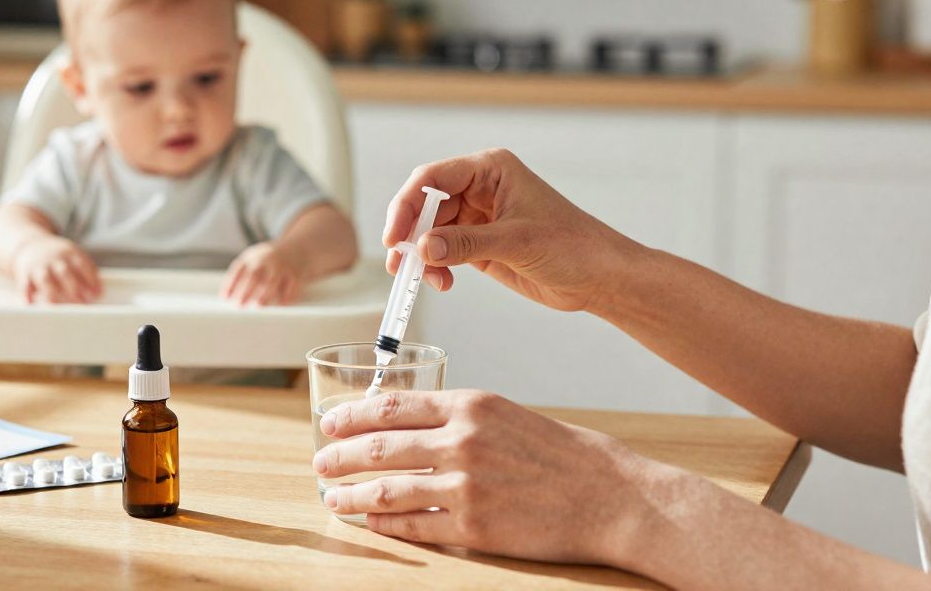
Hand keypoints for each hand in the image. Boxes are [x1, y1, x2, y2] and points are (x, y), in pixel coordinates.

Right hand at [11, 236, 100, 303]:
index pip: (82, 265)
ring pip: (46, 279)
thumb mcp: (74, 256)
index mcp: (70, 253)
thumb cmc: (60, 258)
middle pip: (65, 272)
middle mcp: (54, 259)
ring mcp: (40, 266)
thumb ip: (87, 272)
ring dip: (52, 292)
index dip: (91, 279)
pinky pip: (26, 284)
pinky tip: (31, 304)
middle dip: (74, 288)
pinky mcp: (26, 274)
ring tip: (57, 306)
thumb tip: (99, 293)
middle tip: (82, 302)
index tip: (98, 294)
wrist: (31, 245)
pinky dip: (27, 295)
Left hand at [221, 242, 305, 306]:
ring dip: (265, 294)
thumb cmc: (269, 259)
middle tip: (239, 305)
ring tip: (258, 305)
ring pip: (273, 280)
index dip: (230, 284)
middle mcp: (267, 260)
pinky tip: (281, 304)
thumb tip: (225, 296)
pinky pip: (292, 284)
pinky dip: (287, 295)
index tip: (225, 298)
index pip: (238, 270)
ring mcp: (282, 266)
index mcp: (252, 256)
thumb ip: (240, 273)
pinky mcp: (296, 273)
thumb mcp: (253, 258)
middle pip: (255, 275)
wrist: (298, 247)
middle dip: (246, 290)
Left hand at [313, 390, 659, 565]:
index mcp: (471, 404)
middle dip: (338, 455)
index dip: (350, 415)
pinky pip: (414, 525)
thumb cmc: (563, 454)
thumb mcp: (507, 414)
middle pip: (378, 445)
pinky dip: (384, 524)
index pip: (391, 405)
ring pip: (387, 488)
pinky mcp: (475, 526)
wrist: (612, 495)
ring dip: (351, 493)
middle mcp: (464, 439)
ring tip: (332, 497)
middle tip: (319, 463)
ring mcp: (467, 484)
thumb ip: (459, 416)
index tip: (328, 422)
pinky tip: (370, 522)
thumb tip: (409, 424)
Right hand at [384, 148, 636, 311]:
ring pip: (429, 231)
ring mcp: (477, 217)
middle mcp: (479, 188)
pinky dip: (435, 267)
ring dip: (421, 256)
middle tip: (400, 265)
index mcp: (490, 170)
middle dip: (410, 235)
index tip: (394, 237)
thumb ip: (466, 243)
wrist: (599, 277)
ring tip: (424, 280)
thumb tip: (421, 248)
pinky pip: (442, 251)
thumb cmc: (572, 246)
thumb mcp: (516, 242)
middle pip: (424, 205)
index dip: (407, 205)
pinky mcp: (478, 244)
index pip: (432, 178)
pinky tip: (442, 283)